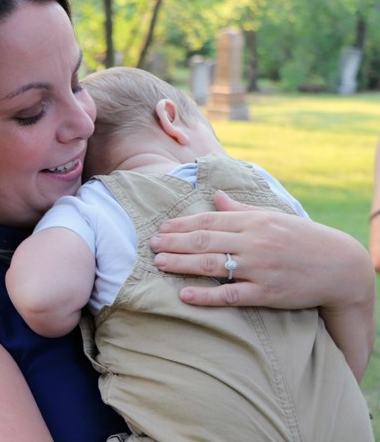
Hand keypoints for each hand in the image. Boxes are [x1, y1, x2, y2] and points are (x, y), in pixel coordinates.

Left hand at [150, 191, 373, 311]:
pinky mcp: (267, 293)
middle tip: (152, 245)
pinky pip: (231, 295)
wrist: (340, 266)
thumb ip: (240, 210)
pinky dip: (207, 295)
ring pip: (213, 264)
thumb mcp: (272, 217)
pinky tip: (185, 295)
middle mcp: (254, 242)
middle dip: (175, 242)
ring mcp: (260, 268)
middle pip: (205, 241)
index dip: (182, 224)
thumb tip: (214, 196)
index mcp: (254, 222)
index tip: (162, 228)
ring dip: (182, 263)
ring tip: (160, 263)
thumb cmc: (302, 238)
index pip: (209, 221)